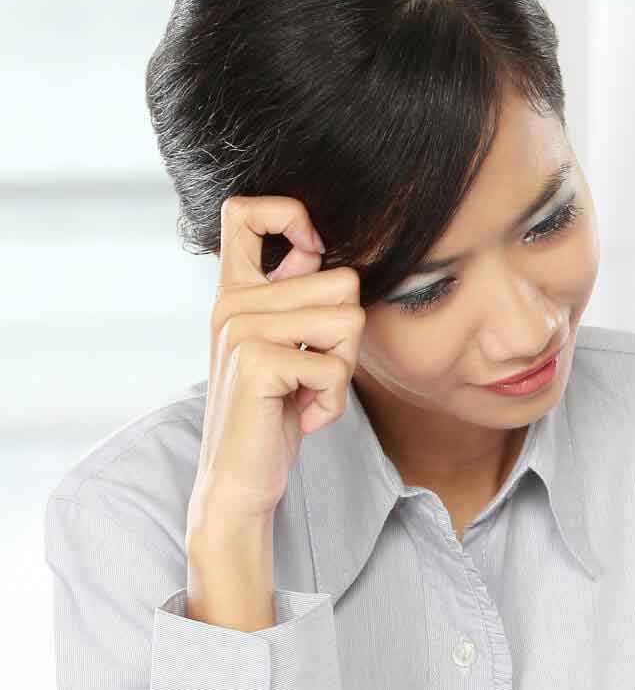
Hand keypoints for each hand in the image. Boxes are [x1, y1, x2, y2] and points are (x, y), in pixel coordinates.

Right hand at [187, 195, 363, 629]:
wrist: (240, 478)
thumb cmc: (274, 413)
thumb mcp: (288, 346)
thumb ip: (298, 297)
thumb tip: (320, 245)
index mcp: (236, 291)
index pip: (246, 211)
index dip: (291, 216)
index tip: (312, 253)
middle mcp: (231, 302)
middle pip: (344, 281)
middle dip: (348, 336)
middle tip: (313, 372)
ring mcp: (239, 328)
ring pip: (349, 321)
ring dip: (344, 369)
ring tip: (305, 392)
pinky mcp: (255, 361)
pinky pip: (336, 366)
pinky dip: (333, 400)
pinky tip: (301, 415)